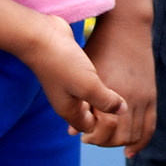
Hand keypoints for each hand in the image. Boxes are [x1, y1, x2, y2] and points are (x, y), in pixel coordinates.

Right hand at [19, 20, 127, 137]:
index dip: (105, 127)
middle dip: (106, 112)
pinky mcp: (71, 70)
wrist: (41, 36)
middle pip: (90, 114)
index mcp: (69, 111)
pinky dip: (98, 81)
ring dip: (103, 95)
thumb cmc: (63, 63)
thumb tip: (123, 111)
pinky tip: (109, 73)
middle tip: (125, 101)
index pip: (90, 129)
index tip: (122, 115)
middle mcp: (67, 101)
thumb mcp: (88, 86)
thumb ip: (106, 101)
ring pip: (90, 97)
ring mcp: (68, 85)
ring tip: (122, 87)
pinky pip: (88, 82)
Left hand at [83, 12, 156, 153]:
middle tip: (96, 138)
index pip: (102, 132)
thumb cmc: (99, 49)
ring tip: (110, 138)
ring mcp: (142, 98)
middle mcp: (127, 98)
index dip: (92, 137)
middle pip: (118, 136)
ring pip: (134, 134)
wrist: (126, 28)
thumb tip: (72, 134)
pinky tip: (129, 150)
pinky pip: (149, 126)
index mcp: (107, 93)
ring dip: (120, 142)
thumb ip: (80, 105)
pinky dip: (140, 141)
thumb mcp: (85, 75)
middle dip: (105, 141)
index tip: (85, 136)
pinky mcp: (151, 96)